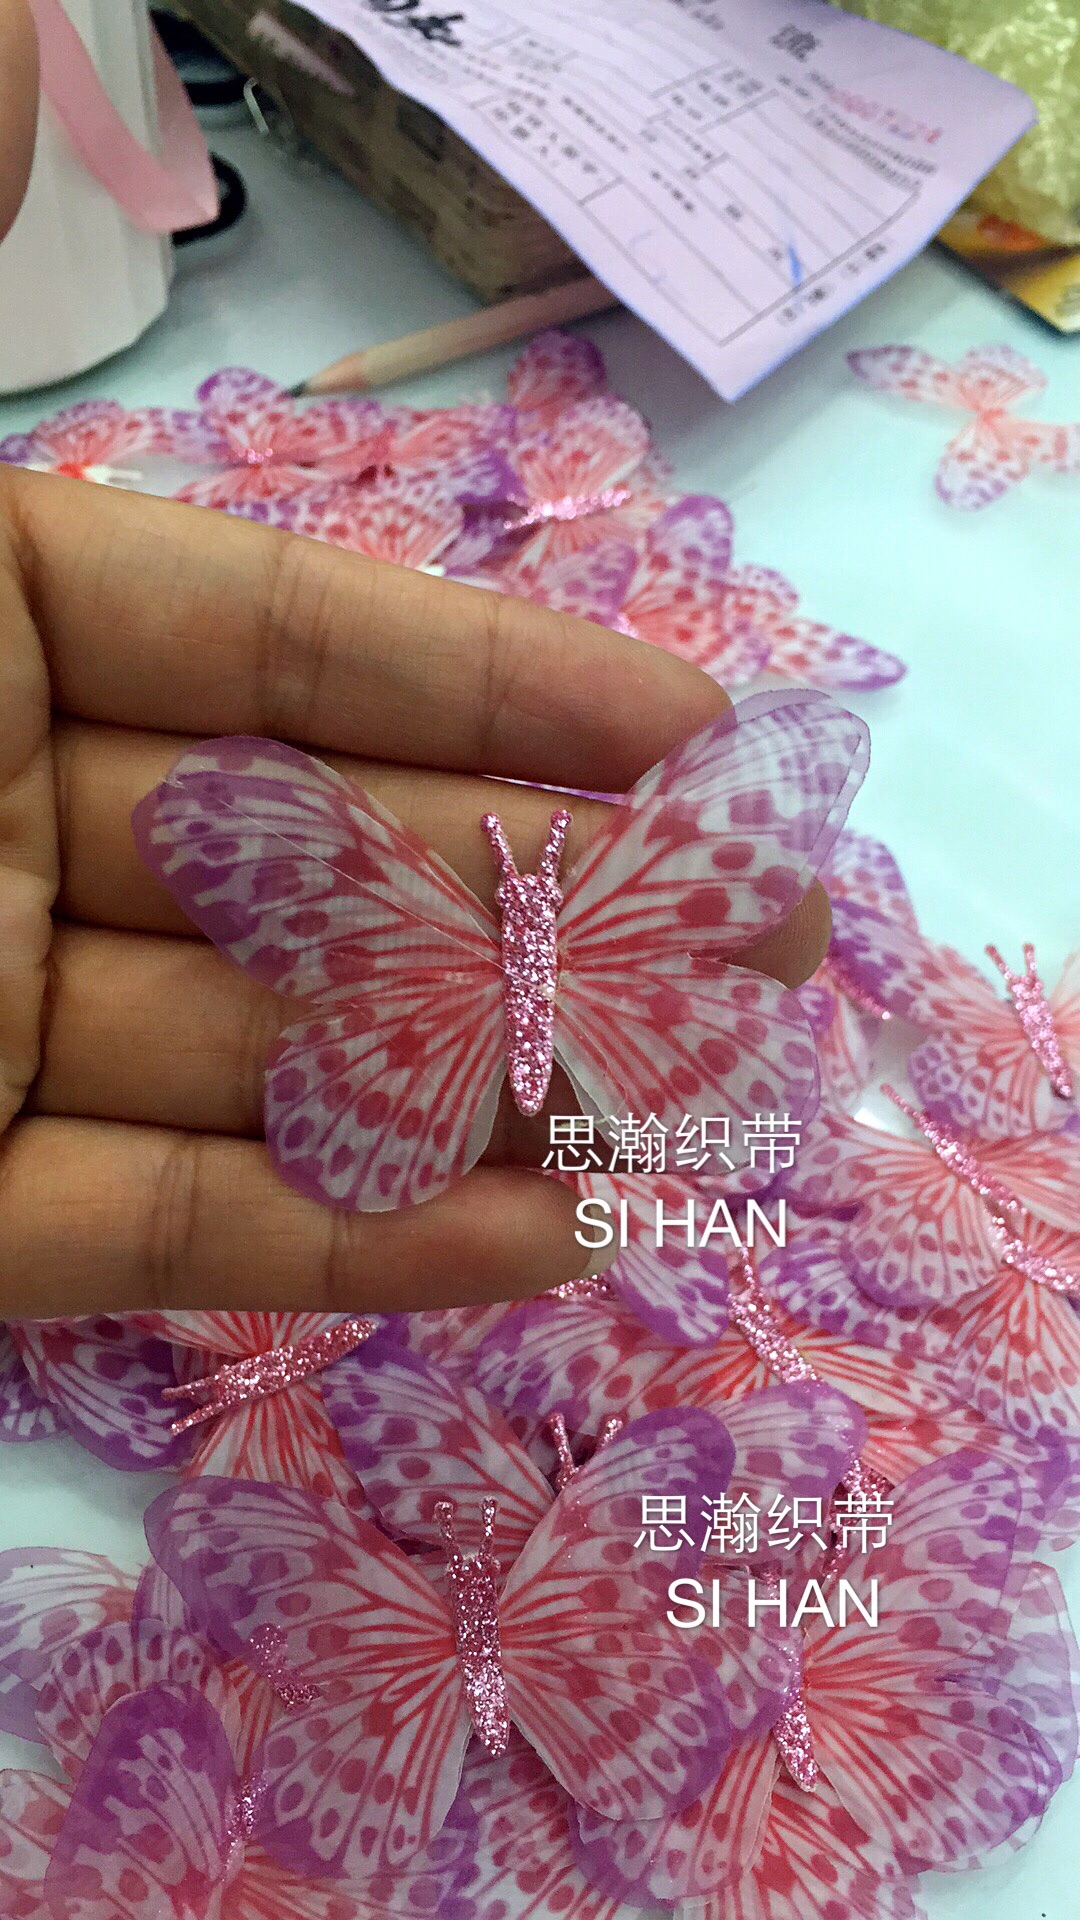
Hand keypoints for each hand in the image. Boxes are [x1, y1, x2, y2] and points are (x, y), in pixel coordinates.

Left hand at [0, 469, 828, 1315]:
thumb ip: (100, 427)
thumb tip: (138, 192)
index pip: (274, 645)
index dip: (494, 683)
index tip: (700, 735)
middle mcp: (4, 840)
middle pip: (320, 869)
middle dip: (548, 901)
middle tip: (762, 954)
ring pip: (270, 1063)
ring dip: (490, 1092)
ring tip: (694, 1111)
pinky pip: (153, 1229)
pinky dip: (344, 1246)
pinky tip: (539, 1241)